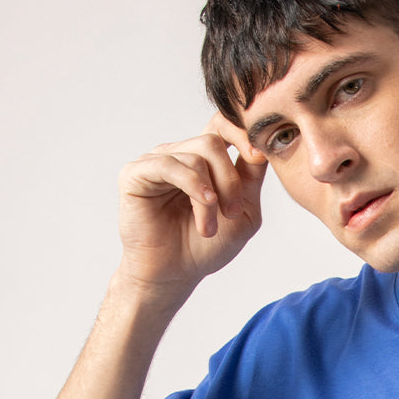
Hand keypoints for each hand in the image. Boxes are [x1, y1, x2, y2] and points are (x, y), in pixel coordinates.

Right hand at [115, 111, 267, 298]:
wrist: (175, 274)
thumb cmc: (206, 246)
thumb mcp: (243, 211)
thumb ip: (252, 178)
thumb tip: (263, 146)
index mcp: (204, 160)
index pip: (222, 124)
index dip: (241, 132)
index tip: (258, 157)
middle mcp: (179, 154)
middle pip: (212, 142)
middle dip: (229, 180)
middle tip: (232, 214)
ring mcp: (157, 161)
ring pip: (195, 157)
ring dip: (211, 196)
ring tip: (209, 227)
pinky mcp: (136, 173)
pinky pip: (169, 165)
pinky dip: (192, 185)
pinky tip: (203, 206)